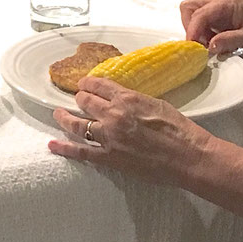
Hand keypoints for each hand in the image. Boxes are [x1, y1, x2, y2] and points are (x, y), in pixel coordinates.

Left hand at [49, 75, 209, 183]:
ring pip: (78, 124)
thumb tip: (123, 98)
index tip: (85, 84)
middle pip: (85, 101)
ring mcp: (109, 137)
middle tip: (77, 99)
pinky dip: (65, 148)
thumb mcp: (157, 103)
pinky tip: (53, 145)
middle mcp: (113, 115)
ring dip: (65, 117)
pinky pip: (81, 152)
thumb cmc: (181, 130)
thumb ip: (135, 100)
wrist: (189, 157)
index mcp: (127, 98)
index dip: (88, 83)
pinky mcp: (109, 158)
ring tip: (58, 114)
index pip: (98, 85)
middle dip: (79, 98)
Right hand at [178, 0, 242, 55]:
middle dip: (191, 28)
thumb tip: (209, 47)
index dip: (192, 31)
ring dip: (199, 33)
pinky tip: (218, 45)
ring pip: (197, 16)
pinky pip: (207, 23)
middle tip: (201, 47)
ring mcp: (223, 9)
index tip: (192, 48)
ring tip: (211, 48)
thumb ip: (229, 40)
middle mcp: (223, 2)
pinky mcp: (226, 17)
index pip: (199, 13)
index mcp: (228, 3)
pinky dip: (206, 34)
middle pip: (191, 9)